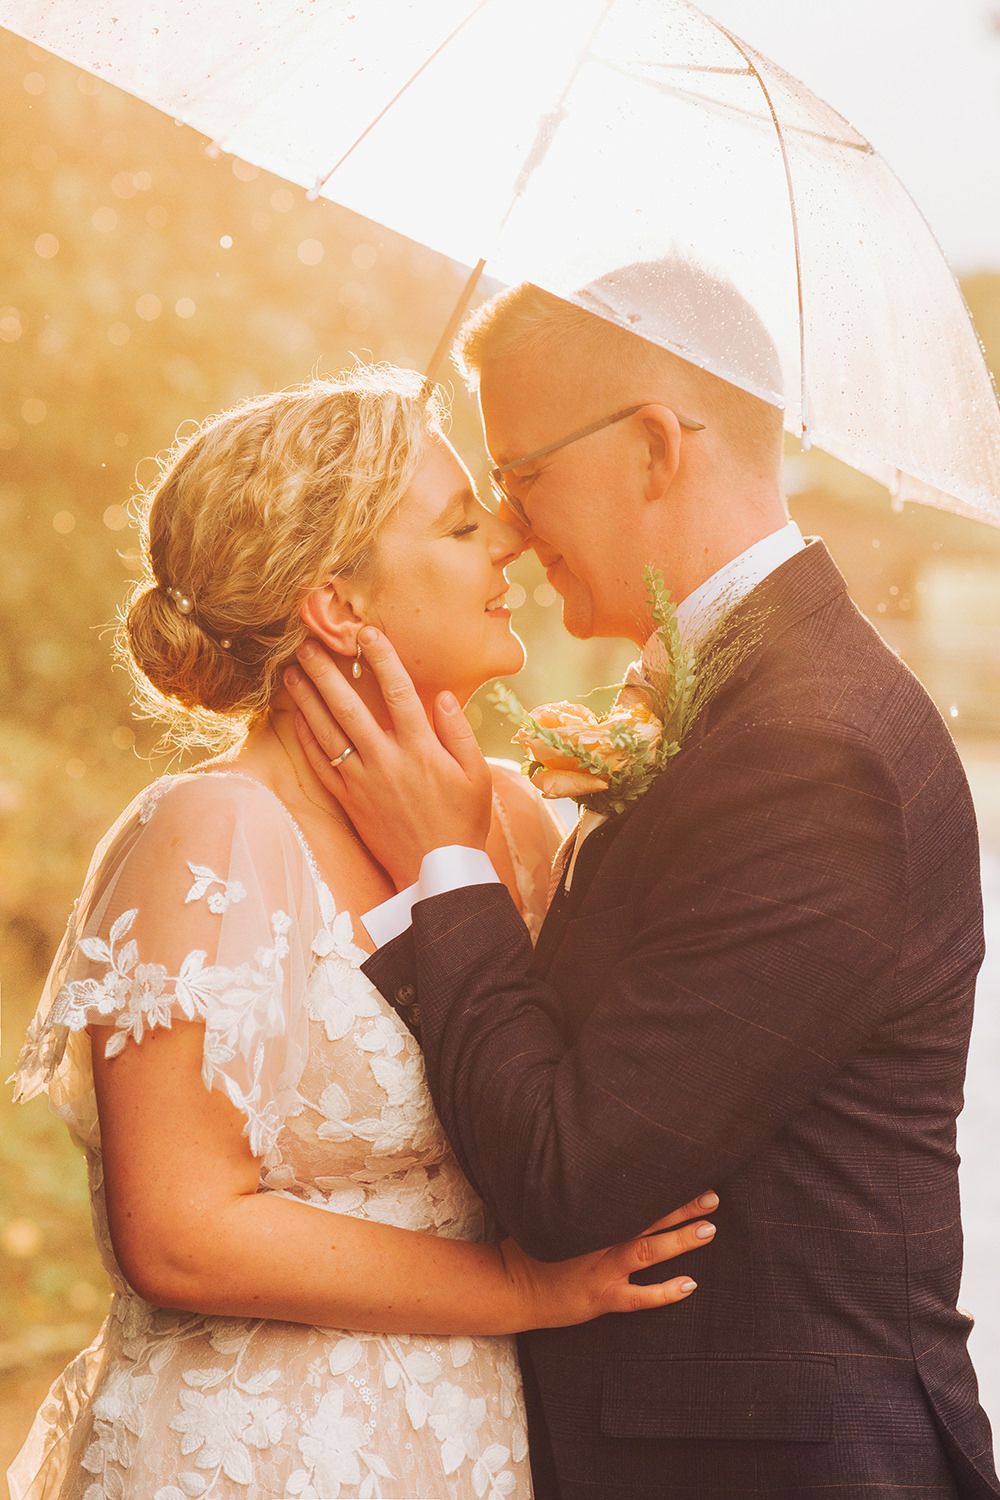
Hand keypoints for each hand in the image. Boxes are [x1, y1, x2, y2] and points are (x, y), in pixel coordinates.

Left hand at [285, 629, 492, 887]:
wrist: (435, 873)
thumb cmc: (462, 822)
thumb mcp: (477, 775)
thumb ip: (459, 732)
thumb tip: (442, 695)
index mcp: (421, 749)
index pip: (398, 692)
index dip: (381, 659)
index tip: (366, 632)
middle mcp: (387, 760)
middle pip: (349, 706)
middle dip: (326, 671)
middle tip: (306, 643)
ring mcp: (363, 780)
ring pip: (327, 731)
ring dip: (307, 698)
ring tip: (290, 672)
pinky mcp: (349, 800)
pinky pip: (321, 763)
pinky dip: (306, 738)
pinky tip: (295, 716)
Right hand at [501, 1192, 717, 1329]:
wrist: (513, 1285)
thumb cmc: (534, 1245)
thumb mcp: (553, 1212)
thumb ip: (579, 1198)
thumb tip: (601, 1175)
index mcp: (593, 1216)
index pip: (634, 1196)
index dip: (662, 1185)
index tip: (688, 1172)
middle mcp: (603, 1239)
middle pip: (650, 1219)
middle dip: (683, 1207)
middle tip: (712, 1198)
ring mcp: (604, 1269)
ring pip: (649, 1252)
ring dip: (680, 1241)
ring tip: (709, 1230)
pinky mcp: (603, 1297)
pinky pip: (640, 1297)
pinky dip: (665, 1292)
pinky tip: (690, 1285)